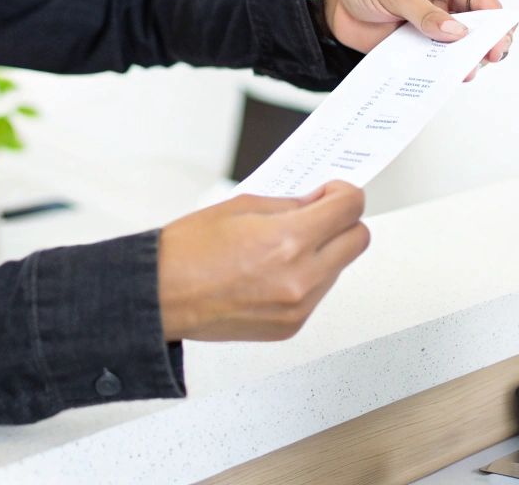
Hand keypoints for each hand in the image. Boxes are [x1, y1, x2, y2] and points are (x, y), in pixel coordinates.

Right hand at [157, 181, 369, 340]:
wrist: (160, 296)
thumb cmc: (188, 251)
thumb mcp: (241, 206)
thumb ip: (289, 204)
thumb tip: (317, 204)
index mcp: (289, 240)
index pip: (350, 209)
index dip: (344, 194)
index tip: (333, 193)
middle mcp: (300, 277)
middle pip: (358, 240)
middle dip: (343, 223)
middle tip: (319, 215)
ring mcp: (298, 307)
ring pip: (339, 269)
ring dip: (325, 252)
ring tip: (285, 248)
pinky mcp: (290, 326)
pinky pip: (318, 295)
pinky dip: (306, 278)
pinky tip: (275, 272)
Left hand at [316, 0, 515, 76]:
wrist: (335, 4)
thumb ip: (425, 13)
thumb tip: (456, 32)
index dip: (496, 20)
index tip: (497, 41)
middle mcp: (451, 3)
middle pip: (482, 28)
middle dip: (488, 44)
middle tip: (487, 59)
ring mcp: (439, 28)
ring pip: (466, 49)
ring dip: (468, 61)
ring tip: (464, 71)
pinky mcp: (425, 48)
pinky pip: (442, 64)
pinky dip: (445, 72)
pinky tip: (445, 78)